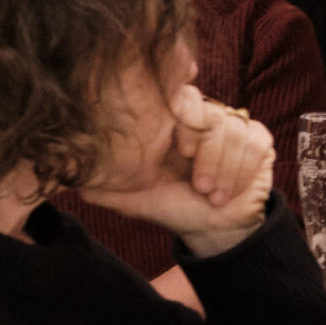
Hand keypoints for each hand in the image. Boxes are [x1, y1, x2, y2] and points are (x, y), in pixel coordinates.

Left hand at [79, 87, 274, 256]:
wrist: (214, 228)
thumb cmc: (175, 207)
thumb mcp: (136, 199)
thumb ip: (104, 187)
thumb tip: (66, 176)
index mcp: (173, 121)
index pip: (181, 95)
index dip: (184, 118)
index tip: (182, 152)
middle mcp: (203, 116)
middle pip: (211, 113)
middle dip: (208, 154)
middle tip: (200, 186)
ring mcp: (233, 125)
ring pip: (234, 132)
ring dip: (225, 171)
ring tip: (214, 196)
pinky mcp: (259, 138)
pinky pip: (255, 143)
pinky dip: (243, 171)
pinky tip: (232, 191)